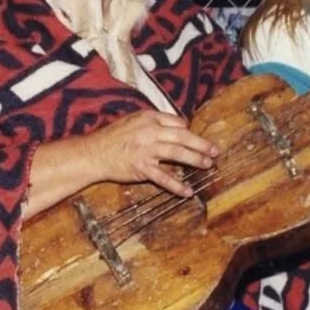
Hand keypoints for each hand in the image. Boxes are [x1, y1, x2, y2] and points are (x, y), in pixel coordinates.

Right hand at [87, 110, 217, 196]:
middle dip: (201, 144)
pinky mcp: (141, 168)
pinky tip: (188, 191)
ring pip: (177, 154)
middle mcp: (149, 132)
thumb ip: (155, 121)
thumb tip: (180, 125)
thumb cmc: (113, 137)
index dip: (188, 131)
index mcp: (148, 118)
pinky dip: (177, 186)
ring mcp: (146, 150)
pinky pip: (163, 178)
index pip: (177, 122)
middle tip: (215, 151)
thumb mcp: (133, 120)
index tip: (195, 138)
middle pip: (182, 137)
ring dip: (195, 160)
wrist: (94, 153)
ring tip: (208, 165)